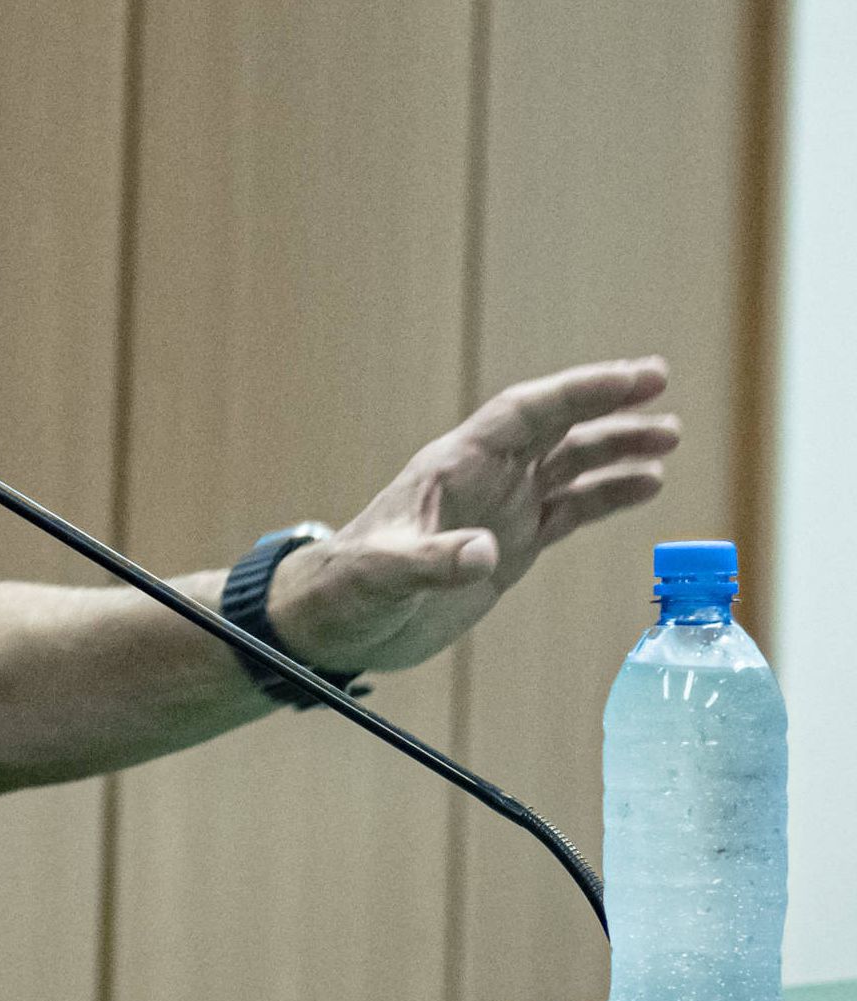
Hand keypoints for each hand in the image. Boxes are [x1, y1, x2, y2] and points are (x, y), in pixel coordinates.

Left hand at [269, 358, 677, 675]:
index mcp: (452, 468)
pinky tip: (647, 484)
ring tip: (668, 436)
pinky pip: (569, 508)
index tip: (631, 378)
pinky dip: (608, 495)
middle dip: (606, 403)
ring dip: (616, 447)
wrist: (331, 623)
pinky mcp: (508, 545)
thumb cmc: (343, 590)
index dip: (577, 393)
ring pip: (568, 464)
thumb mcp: (381, 576)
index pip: (524, 415)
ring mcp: (498, 509)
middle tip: (661, 381)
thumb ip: (429, 562)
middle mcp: (481, 478)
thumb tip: (482, 552)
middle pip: (553, 426)